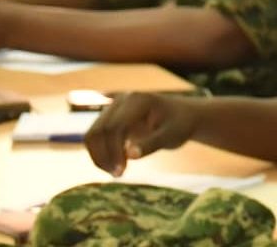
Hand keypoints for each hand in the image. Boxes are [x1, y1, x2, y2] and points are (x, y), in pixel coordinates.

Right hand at [84, 93, 199, 175]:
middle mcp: (122, 100)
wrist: (183, 116)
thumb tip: (130, 155)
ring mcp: (114, 107)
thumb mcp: (172, 136)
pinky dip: (100, 153)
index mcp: (138, 100)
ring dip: (98, 156)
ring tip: (116, 173)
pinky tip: (114, 166)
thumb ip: (152, 144)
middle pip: (99, 130)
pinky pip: (96, 136)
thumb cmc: (180, 125)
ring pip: (92, 134)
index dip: (113, 151)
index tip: (121, 172)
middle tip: (118, 175)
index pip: (114, 127)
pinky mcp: (110, 118)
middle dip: (103, 155)